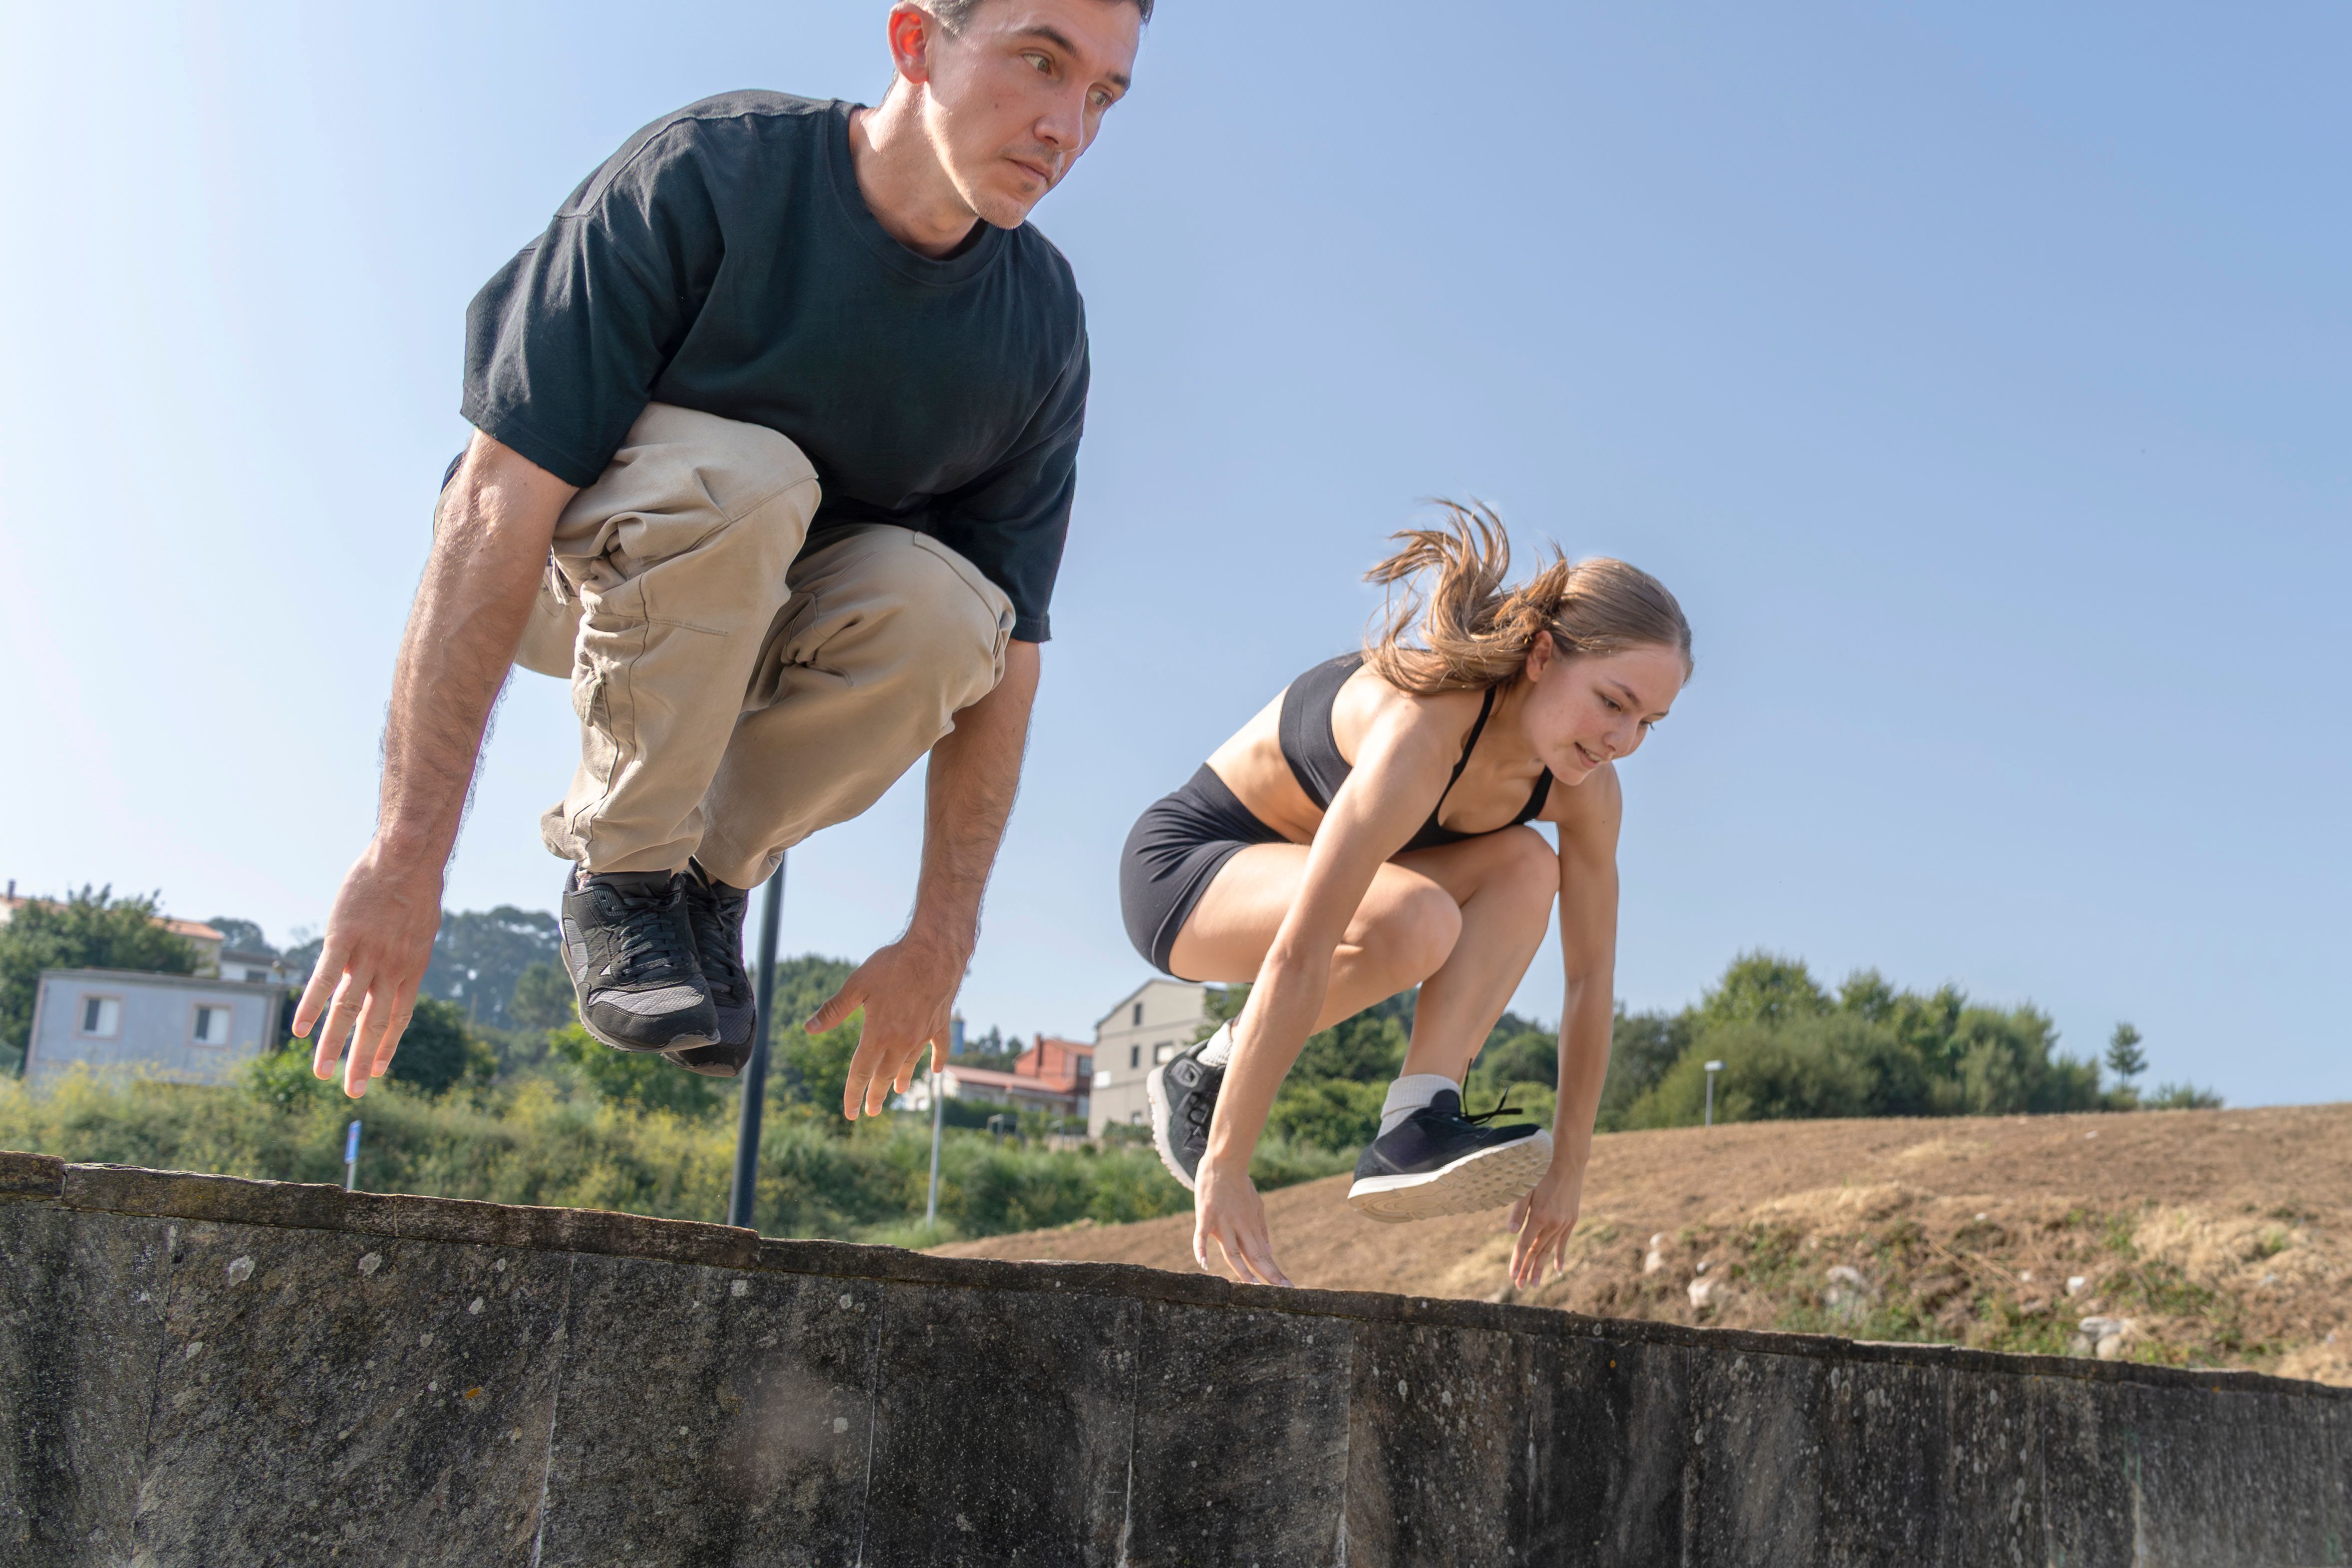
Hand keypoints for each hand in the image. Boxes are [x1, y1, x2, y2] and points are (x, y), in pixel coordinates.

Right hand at [294, 839, 444, 1099]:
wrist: (407, 857)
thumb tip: (398, 964)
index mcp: (411, 968)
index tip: (379, 1071)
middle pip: (375, 1024)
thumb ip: (406, 952)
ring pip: (348, 1010)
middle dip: (361, 1061)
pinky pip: (323, 979)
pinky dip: (310, 1005)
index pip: (399, 1018)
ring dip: (333, 1044)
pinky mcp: (342, 940)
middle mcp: (391, 969)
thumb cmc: (415, 887)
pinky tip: (298, 1030)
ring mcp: (367, 956)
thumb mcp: (420, 927)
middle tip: (353, 1093)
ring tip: (319, 1073)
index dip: (388, 1046)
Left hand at [812, 934, 965, 1118]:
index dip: (853, 1094)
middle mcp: (901, 1041)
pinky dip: (937, 1060)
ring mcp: (923, 1034)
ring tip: (898, 1091)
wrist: (933, 952)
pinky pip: (939, 1048)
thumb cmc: (892, 966)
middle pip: (885, 1075)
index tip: (850, 1113)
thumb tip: (808, 1028)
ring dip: (902, 1079)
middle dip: (877, 1095)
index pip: (861, 1073)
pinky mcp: (940, 1023)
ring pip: (910, 1064)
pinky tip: (937, 1070)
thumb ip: (834, 1010)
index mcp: (877, 1034)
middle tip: (872, 1111)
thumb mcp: (857, 985)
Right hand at [1192, 1161, 1293, 1287]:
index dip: (1275, 1273)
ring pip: (1232, 1251)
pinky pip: (1202, 1234)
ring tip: (1250, 1287)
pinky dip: (1201, 1249)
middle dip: (1268, 1275)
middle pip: (1254, 1256)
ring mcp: (1223, 1221)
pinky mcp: (1206, 1214)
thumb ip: (1262, 1230)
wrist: (1225, 1161)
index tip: (1288, 1288)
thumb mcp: (1257, 1206)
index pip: (1265, 1255)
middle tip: (1282, 1292)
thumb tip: (1270, 1252)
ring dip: (1242, 1270)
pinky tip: (1203, 1264)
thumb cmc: (1240, 1184)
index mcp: (1251, 1227)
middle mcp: (1239, 1227)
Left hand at [1505, 1159, 1586, 1289]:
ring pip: (1550, 1250)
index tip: (1512, 1275)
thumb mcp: (1525, 1189)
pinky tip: (1557, 1270)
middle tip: (1520, 1286)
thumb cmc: (1542, 1173)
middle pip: (1537, 1251)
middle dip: (1527, 1269)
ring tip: (1534, 1283)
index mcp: (1539, 1216)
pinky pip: (1564, 1243)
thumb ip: (1518, 1211)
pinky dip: (1560, 1257)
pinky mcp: (1572, 1221)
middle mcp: (1553, 1223)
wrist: (1568, 1164)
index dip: (1517, 1260)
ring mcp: (1564, 1223)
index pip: (1525, 1244)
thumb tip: (1511, 1233)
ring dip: (1541, 1267)